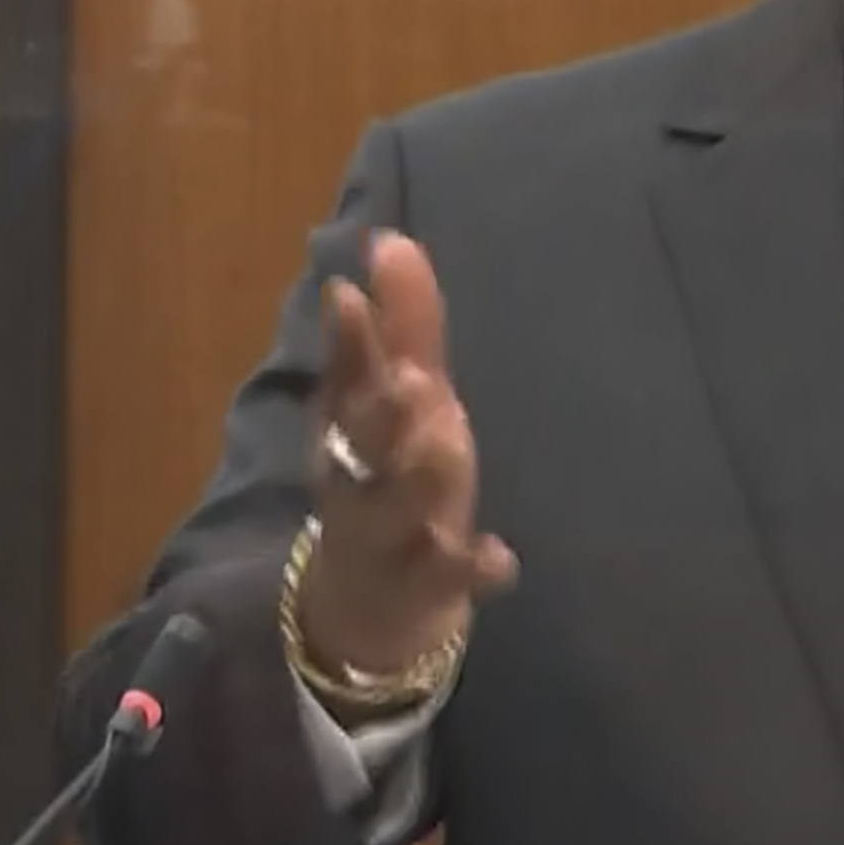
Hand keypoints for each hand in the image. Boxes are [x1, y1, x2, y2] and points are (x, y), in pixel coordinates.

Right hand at [297, 228, 517, 673]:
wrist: (370, 606)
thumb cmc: (391, 476)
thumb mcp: (403, 399)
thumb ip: (403, 324)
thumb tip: (391, 238)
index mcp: (349, 425)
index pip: (343, 379)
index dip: (347, 342)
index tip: (347, 295)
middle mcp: (358, 476)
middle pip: (360, 444)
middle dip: (379, 411)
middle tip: (407, 379)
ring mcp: (387, 535)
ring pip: (394, 510)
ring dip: (416, 480)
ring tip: (443, 447)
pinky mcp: (422, 585)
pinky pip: (445, 577)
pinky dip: (473, 567)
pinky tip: (500, 557)